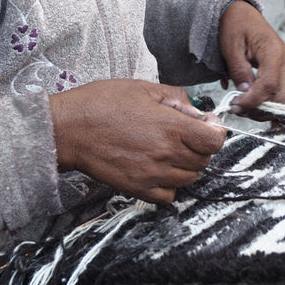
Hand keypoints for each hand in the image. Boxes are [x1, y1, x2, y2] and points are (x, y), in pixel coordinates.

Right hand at [50, 79, 225, 203]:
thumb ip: (177, 98)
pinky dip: (169, 185)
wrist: (69, 129)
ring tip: (168, 150)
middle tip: (183, 135)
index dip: (215, 132)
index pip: (216, 140)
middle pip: (204, 160)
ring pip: (189, 178)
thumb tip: (197, 112)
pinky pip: (169, 196)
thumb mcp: (143, 88)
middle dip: (199, 146)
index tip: (206, 127)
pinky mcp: (138, 189)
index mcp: (170, 126)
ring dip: (186, 165)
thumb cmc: (100, 104)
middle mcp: (166, 153)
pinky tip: (158, 169)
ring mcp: (152, 174)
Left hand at [218, 0, 284, 114]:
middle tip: (238, 108)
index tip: (236, 105)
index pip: (269, 85)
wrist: (242, 13)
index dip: (253, 100)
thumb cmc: (236, 25)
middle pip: (282, 97)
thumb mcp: (231, 45)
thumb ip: (239, 69)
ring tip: (248, 108)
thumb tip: (245, 91)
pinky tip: (263, 107)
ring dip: (269, 110)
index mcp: (273, 52)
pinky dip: (280, 105)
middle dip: (260, 108)